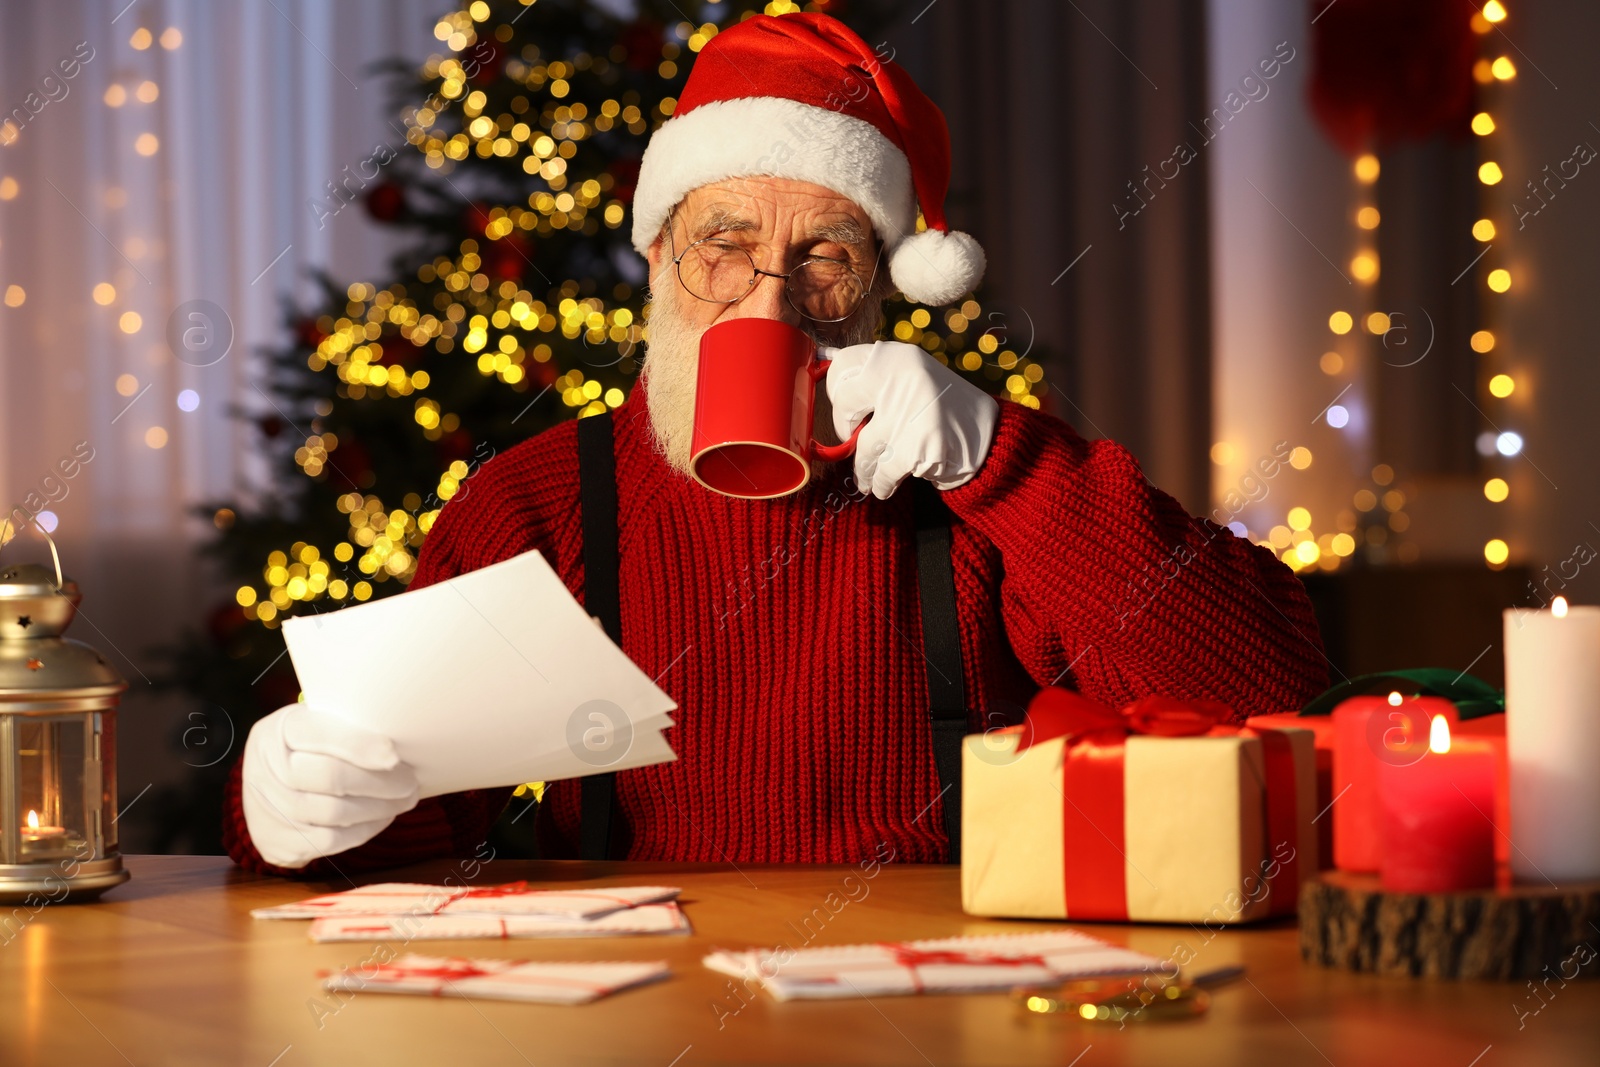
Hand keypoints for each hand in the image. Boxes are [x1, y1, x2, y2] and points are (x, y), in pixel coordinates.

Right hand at [240, 702, 419, 868]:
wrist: (264, 791)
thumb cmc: (306, 749)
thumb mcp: (317, 723)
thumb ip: (348, 727)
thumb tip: (400, 738)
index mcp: (281, 729)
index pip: (320, 734)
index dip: (359, 745)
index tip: (394, 755)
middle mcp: (267, 767)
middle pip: (330, 777)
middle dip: (379, 782)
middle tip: (410, 781)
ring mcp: (270, 808)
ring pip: (334, 813)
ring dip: (379, 808)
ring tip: (405, 798)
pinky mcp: (280, 841)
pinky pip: (332, 840)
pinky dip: (365, 829)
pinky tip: (383, 816)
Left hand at [823, 340, 999, 499]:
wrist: (995, 438)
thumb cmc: (947, 410)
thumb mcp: (916, 380)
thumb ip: (881, 383)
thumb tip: (836, 389)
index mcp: (899, 357)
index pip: (843, 363)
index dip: (836, 388)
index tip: (843, 403)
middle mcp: (901, 379)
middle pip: (844, 404)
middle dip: (843, 427)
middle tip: (851, 436)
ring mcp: (907, 414)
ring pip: (863, 447)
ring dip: (863, 467)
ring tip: (867, 477)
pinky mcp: (915, 448)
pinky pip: (882, 472)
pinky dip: (880, 484)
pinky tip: (883, 487)